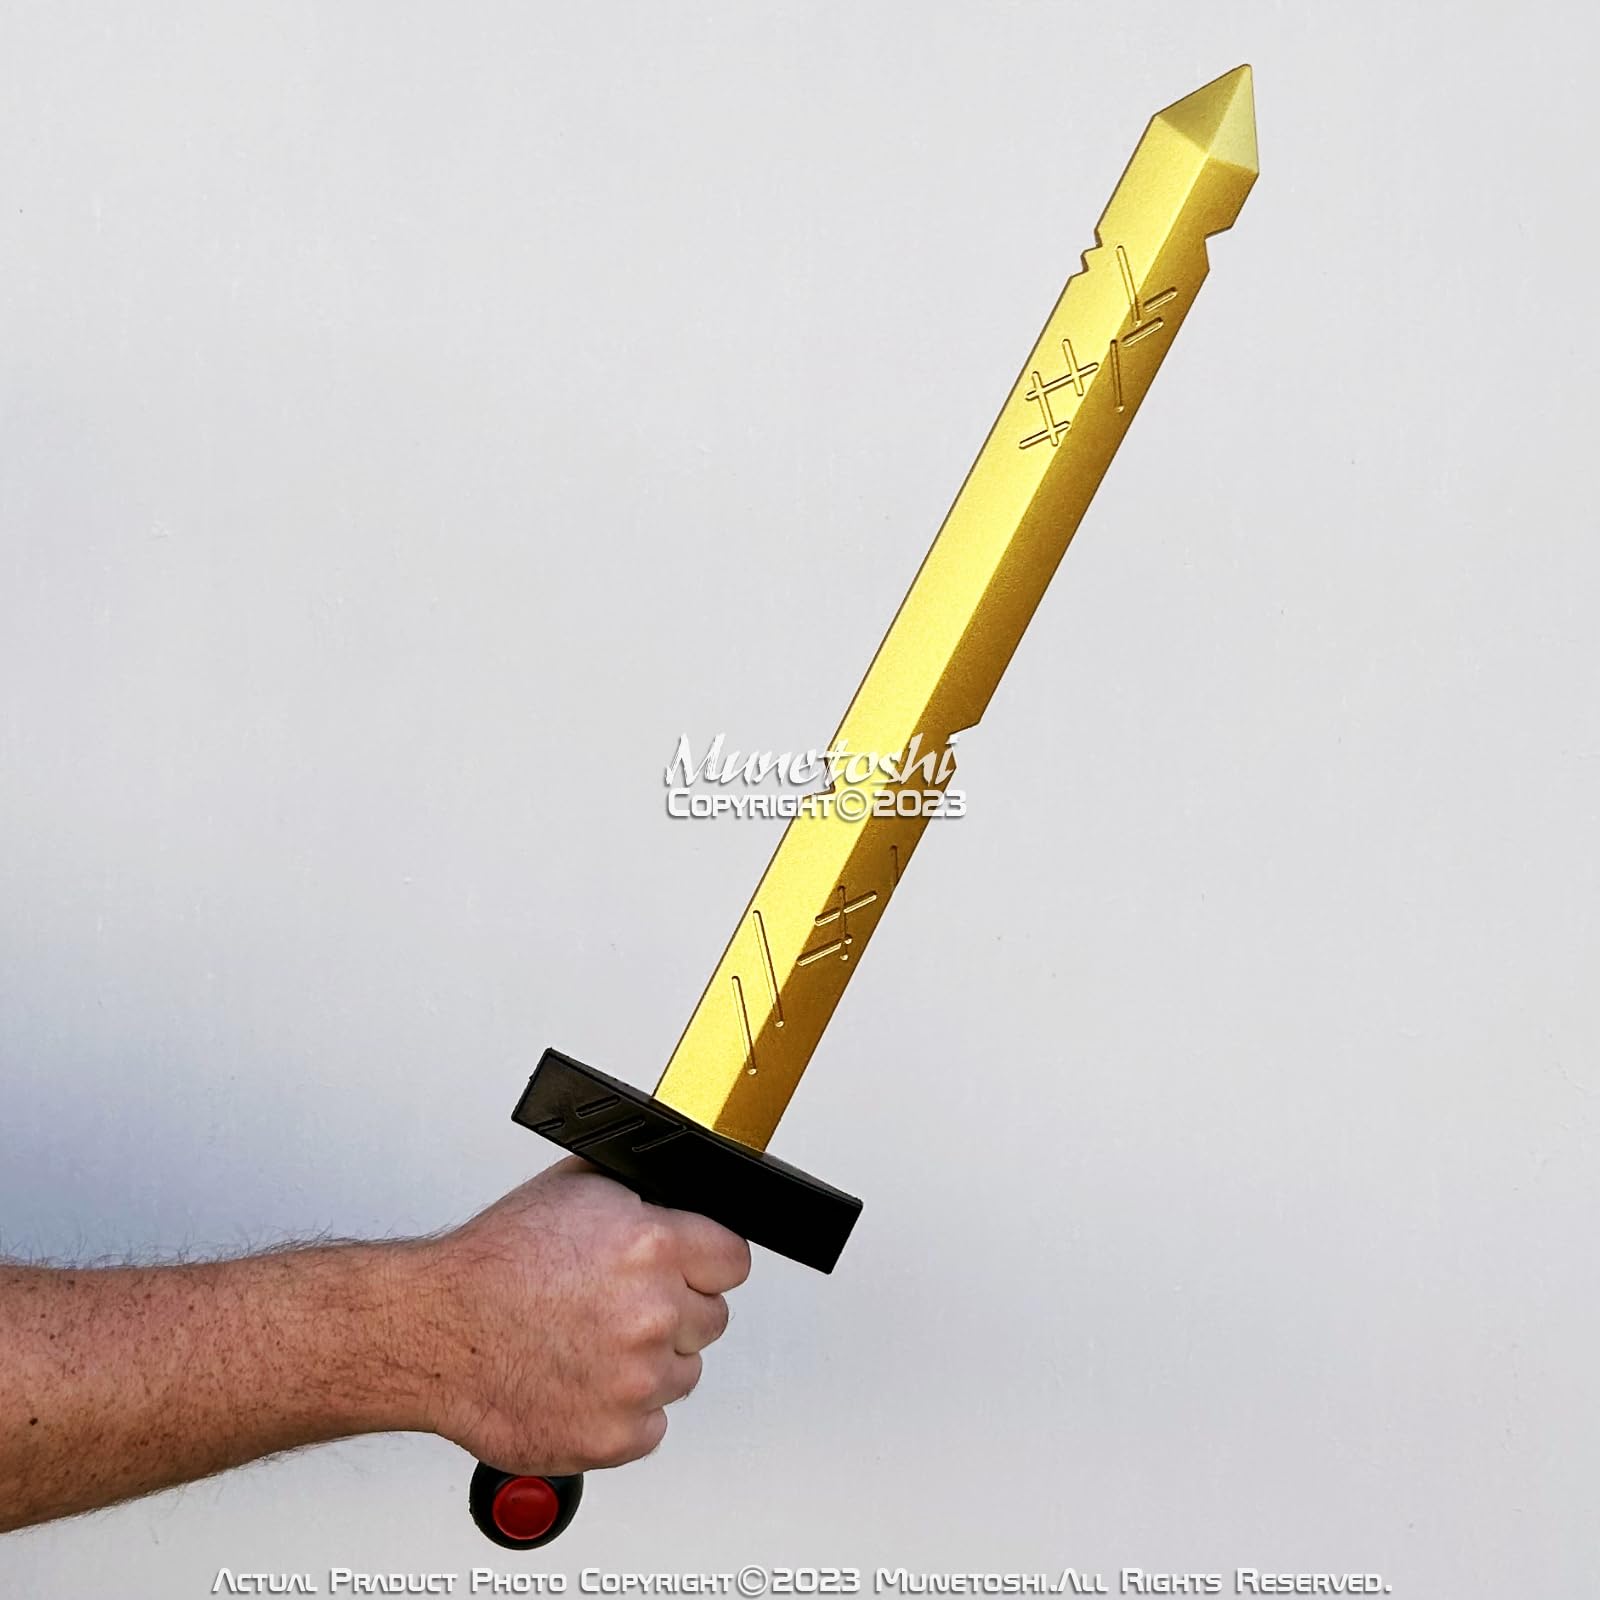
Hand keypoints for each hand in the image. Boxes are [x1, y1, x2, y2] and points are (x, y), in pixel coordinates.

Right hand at [413, 1158, 750, 1475]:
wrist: (437, 1332)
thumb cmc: (493, 1265)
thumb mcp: (576, 1189)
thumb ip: (642, 1197)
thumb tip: (681, 1198)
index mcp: (651, 1248)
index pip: (733, 1261)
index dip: (707, 1262)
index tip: (691, 1270)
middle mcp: (651, 1315)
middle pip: (712, 1319)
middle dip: (676, 1311)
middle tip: (622, 1307)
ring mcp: (636, 1382)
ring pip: (684, 1373)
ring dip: (650, 1363)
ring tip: (591, 1343)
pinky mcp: (616, 1437)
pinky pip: (653, 1425)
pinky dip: (625, 1411)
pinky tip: (584, 1382)